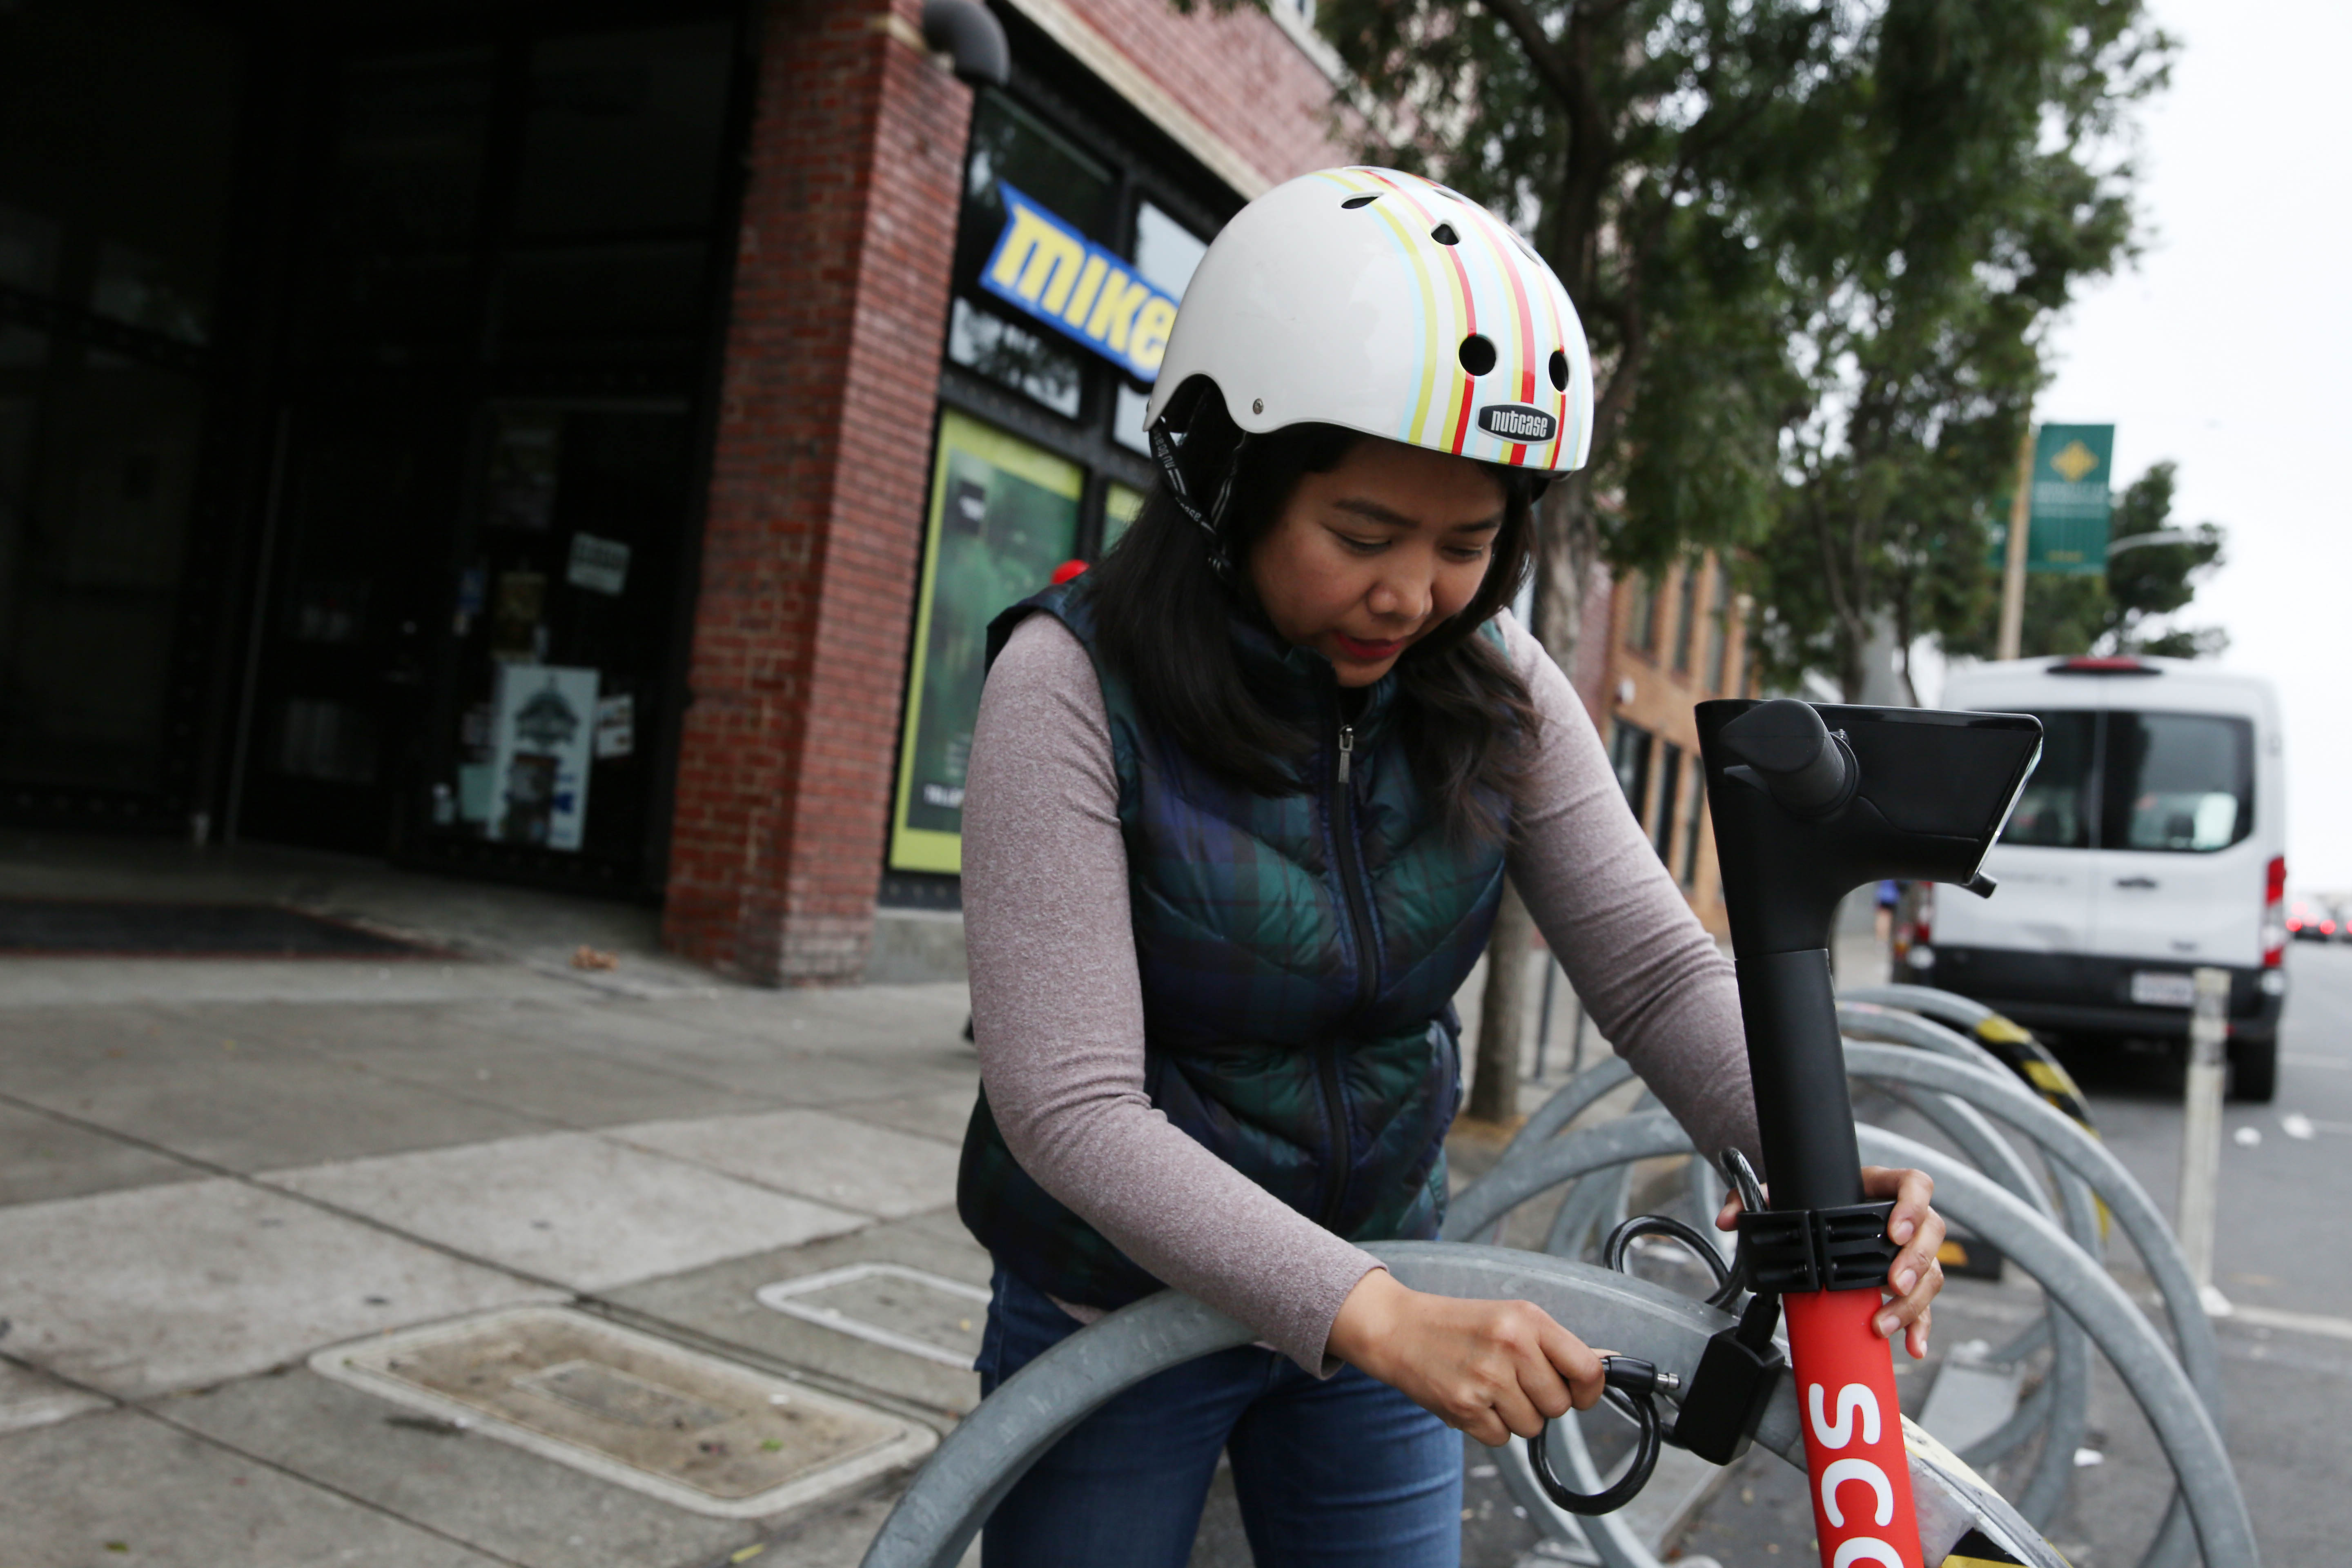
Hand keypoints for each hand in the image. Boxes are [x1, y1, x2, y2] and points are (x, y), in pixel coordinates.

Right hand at [1326, 1269, 1604, 1445]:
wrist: (1399, 1329)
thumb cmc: (1459, 1325)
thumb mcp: (1512, 1319)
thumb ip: (1558, 1346)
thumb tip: (1609, 1363)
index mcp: (1527, 1319)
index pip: (1588, 1369)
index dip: (1589, 1390)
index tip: (1578, 1391)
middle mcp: (1510, 1347)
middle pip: (1559, 1406)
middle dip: (1542, 1401)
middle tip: (1514, 1381)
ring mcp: (1486, 1379)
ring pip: (1531, 1426)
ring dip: (1514, 1416)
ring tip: (1489, 1387)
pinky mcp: (1464, 1407)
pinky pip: (1501, 1439)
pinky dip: (1489, 1427)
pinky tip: (1472, 1399)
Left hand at [1715, 1164, 1945, 1358]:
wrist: (1806, 1212)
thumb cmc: (1803, 1198)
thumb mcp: (1778, 1193)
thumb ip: (1750, 1199)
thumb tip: (1729, 1219)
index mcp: (1877, 1187)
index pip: (1914, 1185)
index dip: (1913, 1205)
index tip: (1895, 1231)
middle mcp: (1900, 1218)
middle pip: (1931, 1232)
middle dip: (1915, 1262)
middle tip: (1894, 1283)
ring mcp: (1906, 1251)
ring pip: (1930, 1272)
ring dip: (1913, 1302)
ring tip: (1884, 1322)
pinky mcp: (1904, 1281)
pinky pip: (1923, 1303)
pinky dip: (1919, 1325)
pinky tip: (1912, 1344)